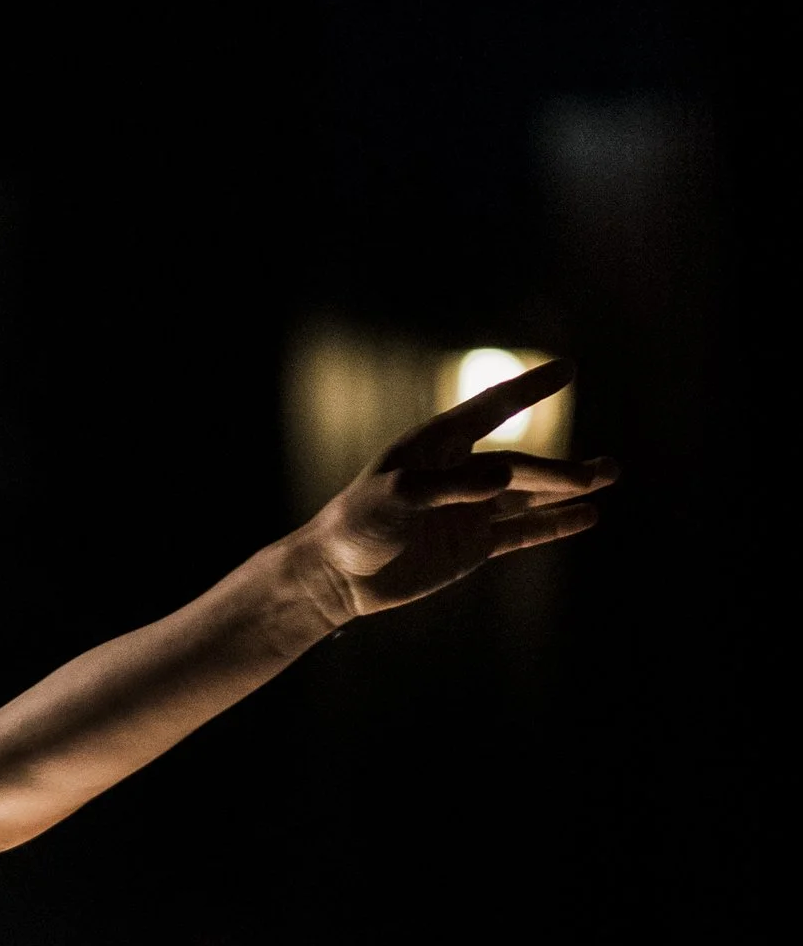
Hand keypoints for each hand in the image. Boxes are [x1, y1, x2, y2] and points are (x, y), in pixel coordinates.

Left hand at [297, 361, 615, 620]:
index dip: (529, 390)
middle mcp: (459, 473)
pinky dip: (554, 525)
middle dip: (559, 470)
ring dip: (567, 489)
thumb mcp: (395, 498)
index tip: (568, 369)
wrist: (337, 576)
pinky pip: (521, 533)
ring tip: (608, 475)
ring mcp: (469, 510)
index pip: (492, 409)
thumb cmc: (356, 524)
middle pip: (519, 466)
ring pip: (528, 496)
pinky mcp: (472, 545)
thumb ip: (449, 486)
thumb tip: (505, 476)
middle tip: (602, 471)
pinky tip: (587, 516)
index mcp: (437, 445)